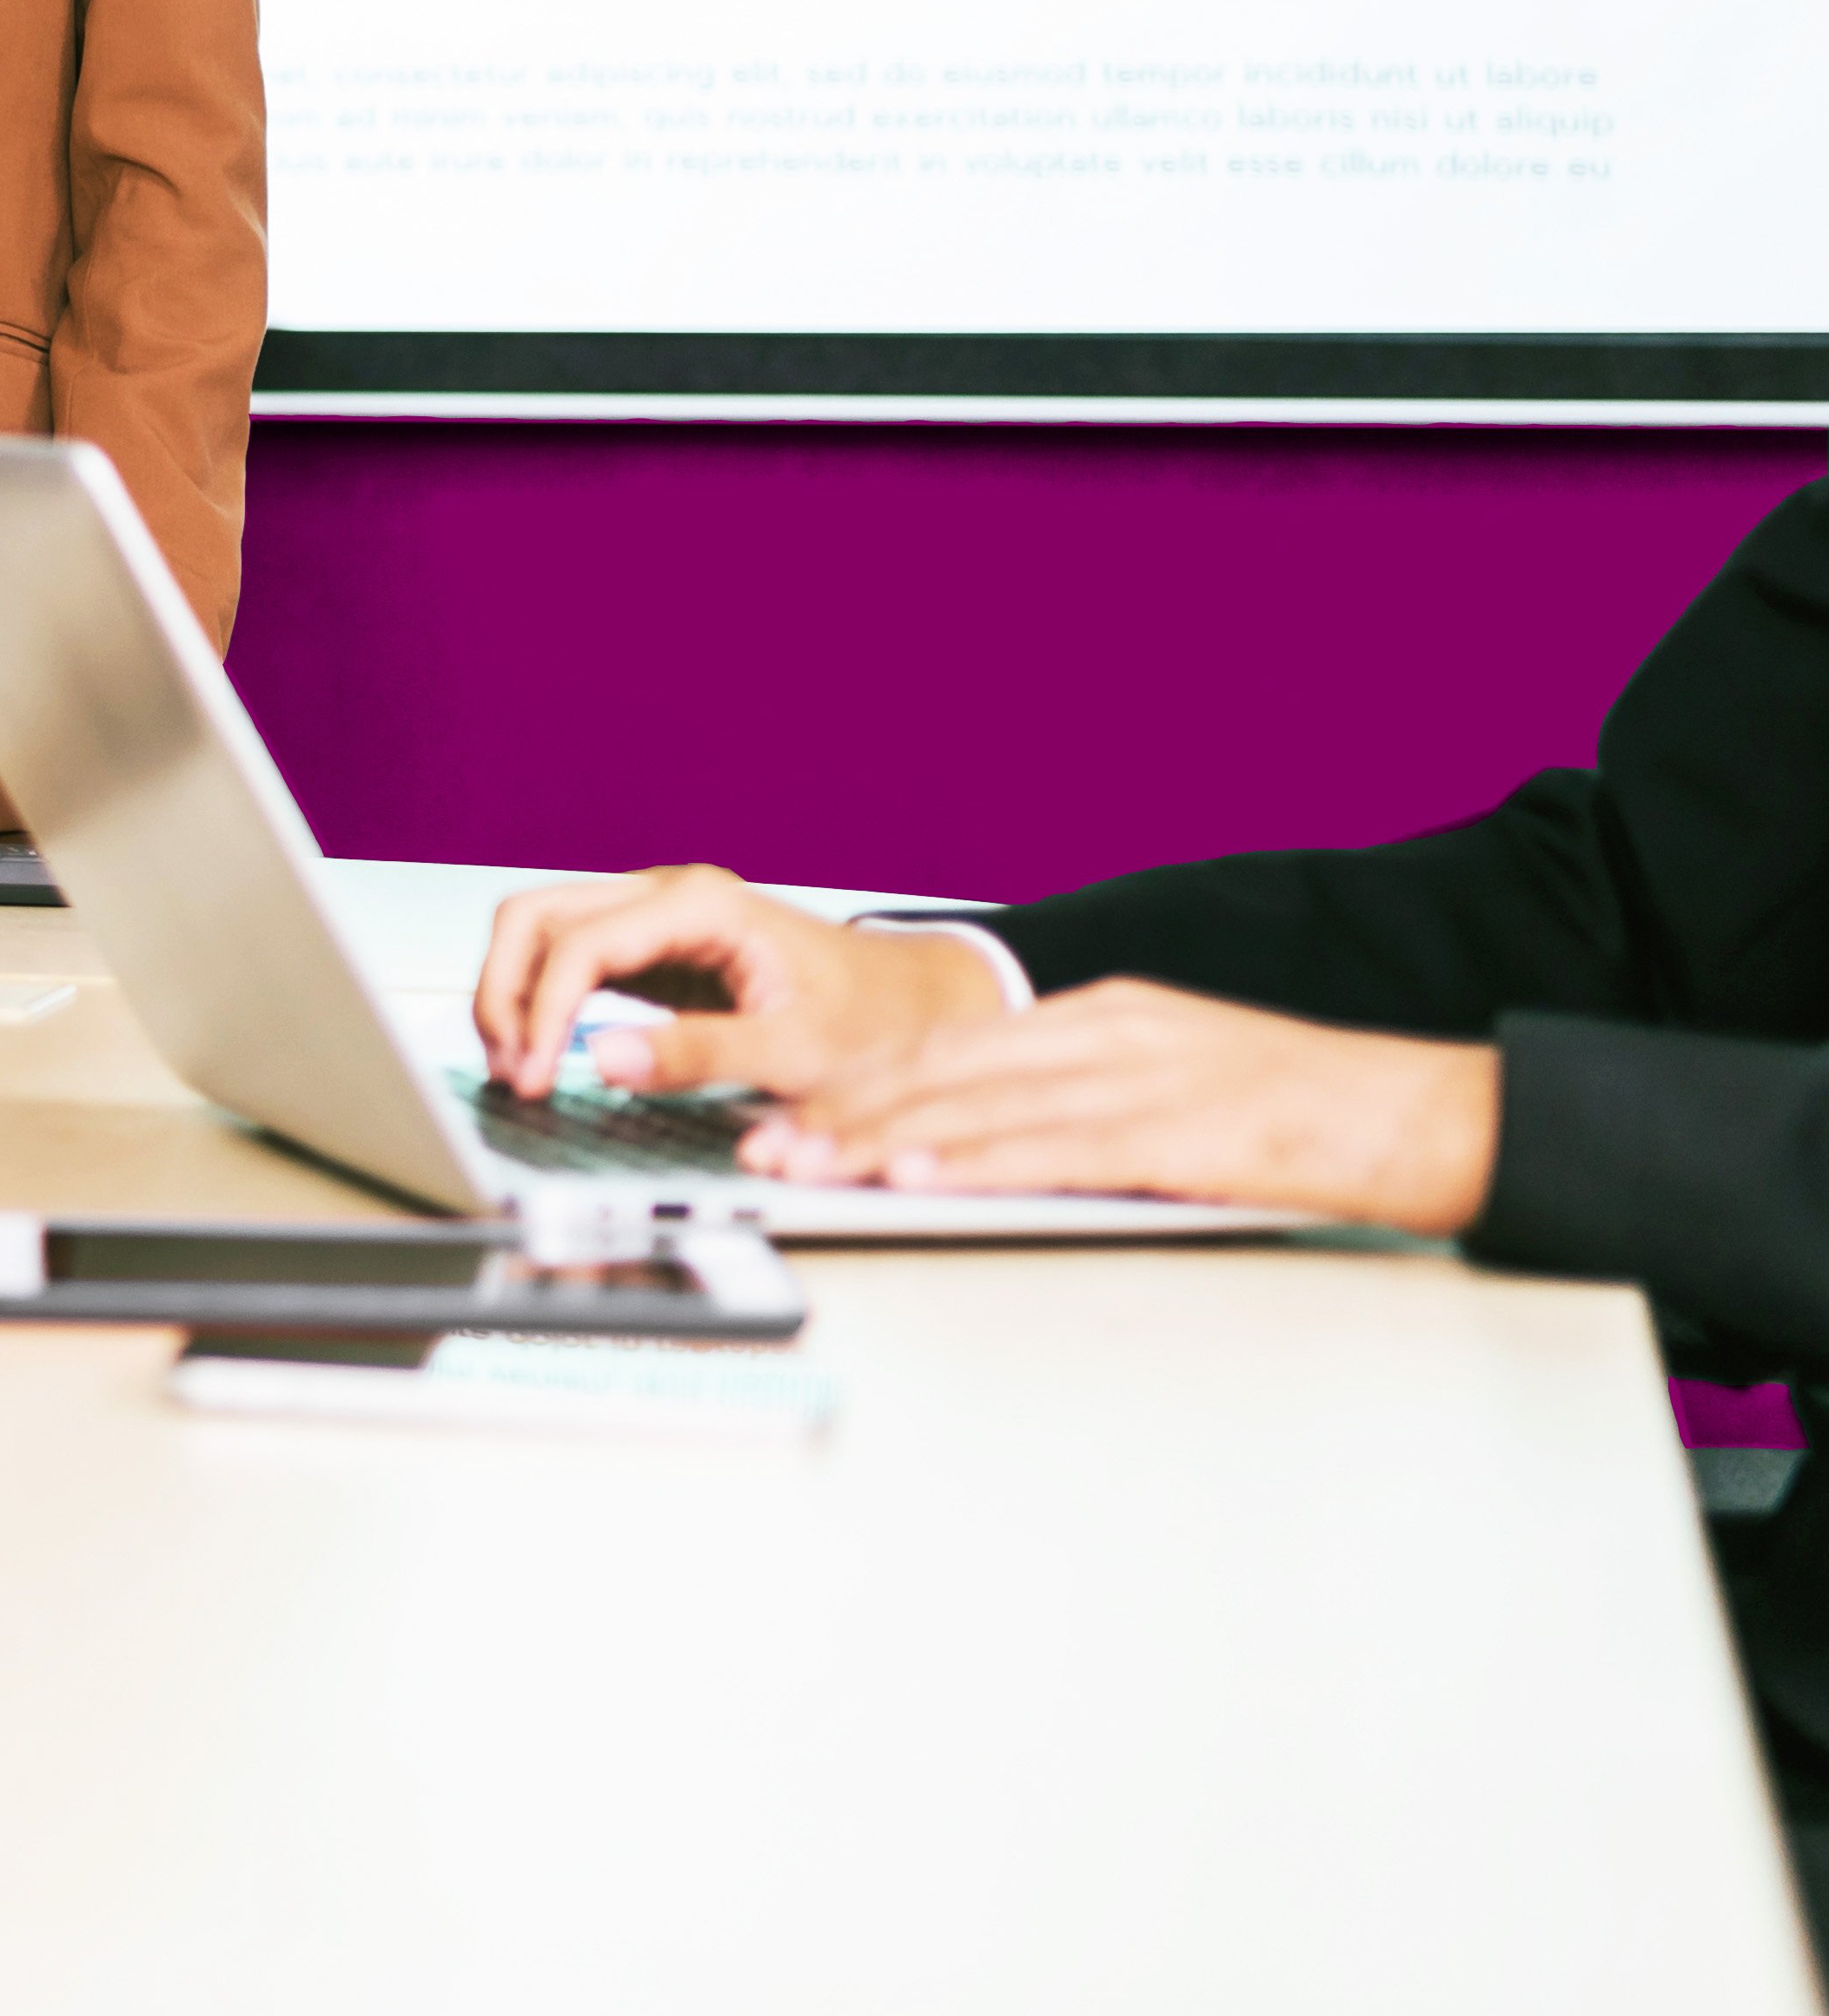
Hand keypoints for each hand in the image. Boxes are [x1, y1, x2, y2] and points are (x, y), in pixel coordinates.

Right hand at [469, 864, 1005, 1098]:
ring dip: (513, 993)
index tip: (536, 1077)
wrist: (913, 1005)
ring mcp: (653, 917)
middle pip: (534, 918)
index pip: (579, 943)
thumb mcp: (795, 1053)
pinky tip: (545, 1052)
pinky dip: (540, 1000)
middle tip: (510, 1071)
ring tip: (518, 1067)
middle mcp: (667, 895)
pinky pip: (567, 957)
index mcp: (702, 905)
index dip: (542, 1011)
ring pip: (538, 930)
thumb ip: (699, 1055)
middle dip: (505, 993)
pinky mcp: (650, 947)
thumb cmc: (871, 1023)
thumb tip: (599, 1059)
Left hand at [742, 978, 1500, 1231]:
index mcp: (1104, 1016)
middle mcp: (1109, 1033)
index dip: (860, 1084)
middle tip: (760, 1147)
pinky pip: (1059, 1150)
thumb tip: (992, 1139)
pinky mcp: (1182, 1132)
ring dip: (883, 1143)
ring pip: (982, 1108)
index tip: (788, 1112)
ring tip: (806, 1167)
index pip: (951, 1049)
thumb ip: (1086, 1101)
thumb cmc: (1308, 1113)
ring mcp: (1144, 1077)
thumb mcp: (1175, 1083)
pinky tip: (923, 1175)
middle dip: (842, 1112)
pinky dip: (980, 1162)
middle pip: (944, 1072)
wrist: (1430, 1110)